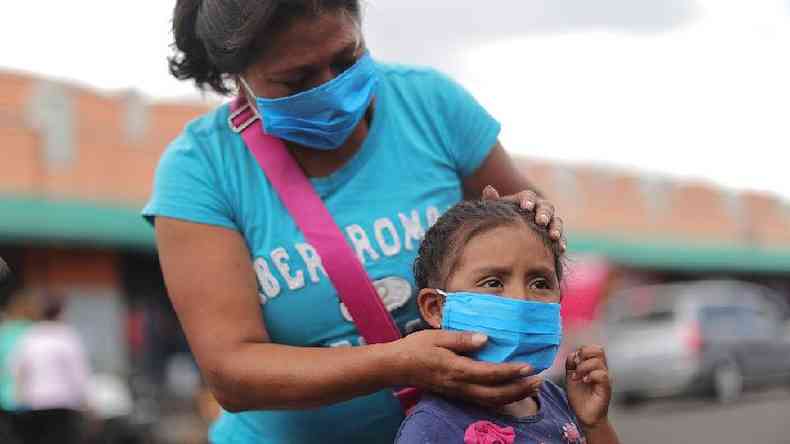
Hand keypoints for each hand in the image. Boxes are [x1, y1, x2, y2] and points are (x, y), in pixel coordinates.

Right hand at [392, 330, 542, 406]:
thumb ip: (462, 338)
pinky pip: (482, 401)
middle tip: (539, 381)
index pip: (490, 373)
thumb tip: (485, 338)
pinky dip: (500, 399)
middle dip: (519, 389)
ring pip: (491, 400)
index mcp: (457, 369)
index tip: (529, 366)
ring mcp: (458, 392)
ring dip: (513, 396)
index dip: (511, 371)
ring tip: (531, 388)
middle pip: (496, 393)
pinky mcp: (456, 394)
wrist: (396, 366)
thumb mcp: (437, 336)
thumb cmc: (416, 348)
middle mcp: (460, 385)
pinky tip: (510, 394)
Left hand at [482, 185, 564, 251]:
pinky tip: (561, 248)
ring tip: (553, 236)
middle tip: (540, 221)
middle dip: (544, 214)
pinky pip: (561, 238)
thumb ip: (493, 201)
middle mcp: (541, 209)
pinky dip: (561, 242)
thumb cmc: (503, 220)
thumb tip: (488, 189)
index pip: (529, 196)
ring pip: (556, 222)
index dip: (528, 201)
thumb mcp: (497, 211)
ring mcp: (550, 222)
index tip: (525, 207)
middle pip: (546, 208)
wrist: (511, 236)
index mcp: (527, 200)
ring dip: (556, 228)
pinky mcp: (555, 236)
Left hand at [565, 345, 611, 428]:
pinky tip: (584, 381)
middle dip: (584, 354)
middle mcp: (601, 369)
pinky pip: (602, 375)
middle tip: (577, 366)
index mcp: (593, 365)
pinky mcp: (606, 388)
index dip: (582, 350)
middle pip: (599, 350)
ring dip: (583, 367)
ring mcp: (604, 378)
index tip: (574, 361)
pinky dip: (591, 376)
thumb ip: (571, 364)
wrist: (585, 415)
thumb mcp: (571, 377)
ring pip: (598, 362)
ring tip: (578, 377)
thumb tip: (573, 354)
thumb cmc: (580, 397)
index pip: (593, 348)